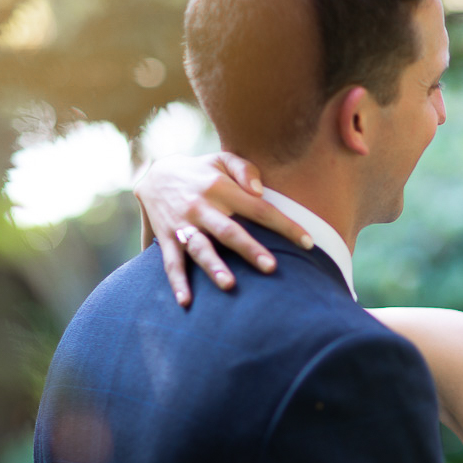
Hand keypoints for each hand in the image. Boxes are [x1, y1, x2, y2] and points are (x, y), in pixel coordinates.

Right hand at [133, 152, 313, 306]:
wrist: (154, 173)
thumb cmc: (201, 171)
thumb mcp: (221, 159)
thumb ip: (245, 169)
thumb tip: (260, 190)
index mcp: (221, 188)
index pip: (259, 208)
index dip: (284, 225)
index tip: (308, 243)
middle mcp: (202, 207)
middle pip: (229, 231)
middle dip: (249, 249)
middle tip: (271, 267)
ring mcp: (183, 225)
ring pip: (200, 248)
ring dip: (213, 266)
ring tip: (229, 285)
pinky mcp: (168, 239)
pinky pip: (171, 263)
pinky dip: (177, 283)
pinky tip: (186, 302)